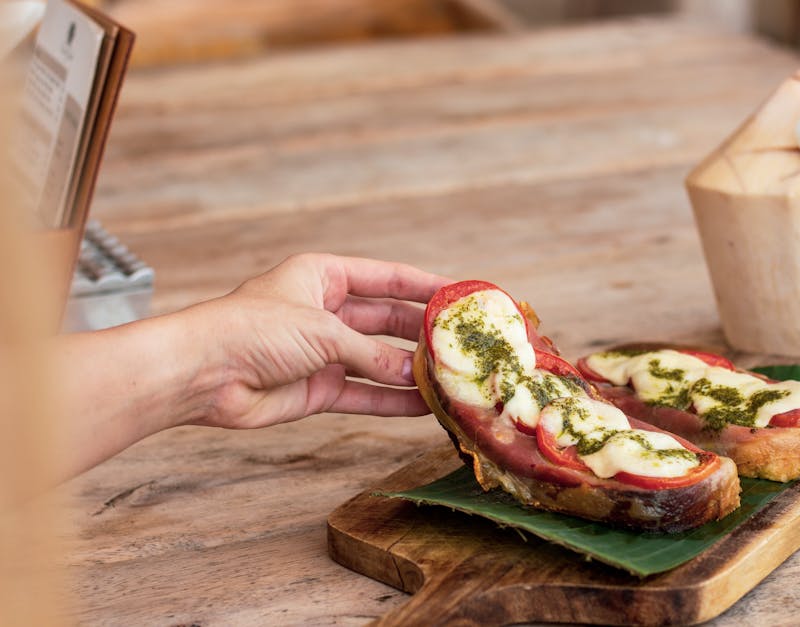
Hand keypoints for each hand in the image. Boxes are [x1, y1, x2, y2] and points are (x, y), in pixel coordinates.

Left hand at [184, 254, 450, 428]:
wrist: (202, 374)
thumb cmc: (251, 330)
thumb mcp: (321, 330)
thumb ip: (371, 353)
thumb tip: (413, 374)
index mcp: (323, 277)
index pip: (387, 278)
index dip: (425, 286)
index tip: (462, 295)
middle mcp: (326, 312)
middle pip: (386, 321)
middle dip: (421, 333)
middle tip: (461, 345)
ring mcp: (323, 352)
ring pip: (378, 361)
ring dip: (410, 371)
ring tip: (451, 378)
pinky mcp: (317, 388)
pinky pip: (364, 393)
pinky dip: (391, 401)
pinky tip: (423, 406)